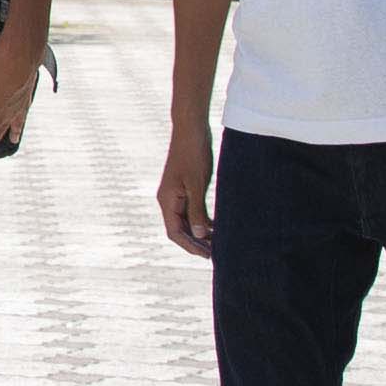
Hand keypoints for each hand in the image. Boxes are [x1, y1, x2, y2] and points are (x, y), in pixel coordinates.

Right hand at [156, 115, 215, 257]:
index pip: (175, 232)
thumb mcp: (196, 184)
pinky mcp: (185, 188)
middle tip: (216, 254)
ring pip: (186, 221)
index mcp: (167, 200)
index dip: (190, 246)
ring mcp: (176, 194)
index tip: (207, 255)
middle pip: (179, 229)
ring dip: (200, 233)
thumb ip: (197, 210)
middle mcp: (168, 199)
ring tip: (218, 243)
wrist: (191, 130)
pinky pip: (191, 210)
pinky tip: (217, 226)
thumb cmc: (193, 154)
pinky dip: (202, 221)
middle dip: (196, 243)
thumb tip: (200, 235)